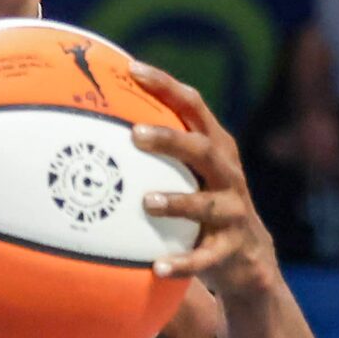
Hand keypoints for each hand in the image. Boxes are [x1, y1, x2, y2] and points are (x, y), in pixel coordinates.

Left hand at [127, 63, 282, 301]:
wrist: (248, 259)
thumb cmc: (201, 207)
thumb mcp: (188, 174)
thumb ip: (156, 151)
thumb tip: (90, 124)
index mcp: (215, 148)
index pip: (194, 107)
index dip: (166, 87)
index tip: (132, 69)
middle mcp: (228, 174)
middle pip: (203, 150)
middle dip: (171, 141)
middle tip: (135, 134)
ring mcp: (232, 212)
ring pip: (207, 204)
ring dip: (178, 202)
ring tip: (147, 202)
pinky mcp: (230, 249)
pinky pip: (205, 258)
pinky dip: (184, 263)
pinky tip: (158, 268)